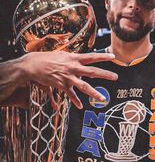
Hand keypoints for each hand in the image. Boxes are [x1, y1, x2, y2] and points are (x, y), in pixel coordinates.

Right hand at [3, 51, 117, 108]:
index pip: (91, 56)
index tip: (113, 56)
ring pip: (84, 86)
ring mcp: (68, 77)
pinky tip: (80, 106)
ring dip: (94, 93)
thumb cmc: (48, 58)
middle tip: (115, 77)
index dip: (102, 56)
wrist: (33, 65)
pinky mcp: (61, 85)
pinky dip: (75, 100)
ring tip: (103, 98)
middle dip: (105, 74)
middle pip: (92, 71)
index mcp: (73, 58)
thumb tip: (81, 60)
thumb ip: (73, 59)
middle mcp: (72, 67)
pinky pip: (70, 95)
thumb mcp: (62, 55)